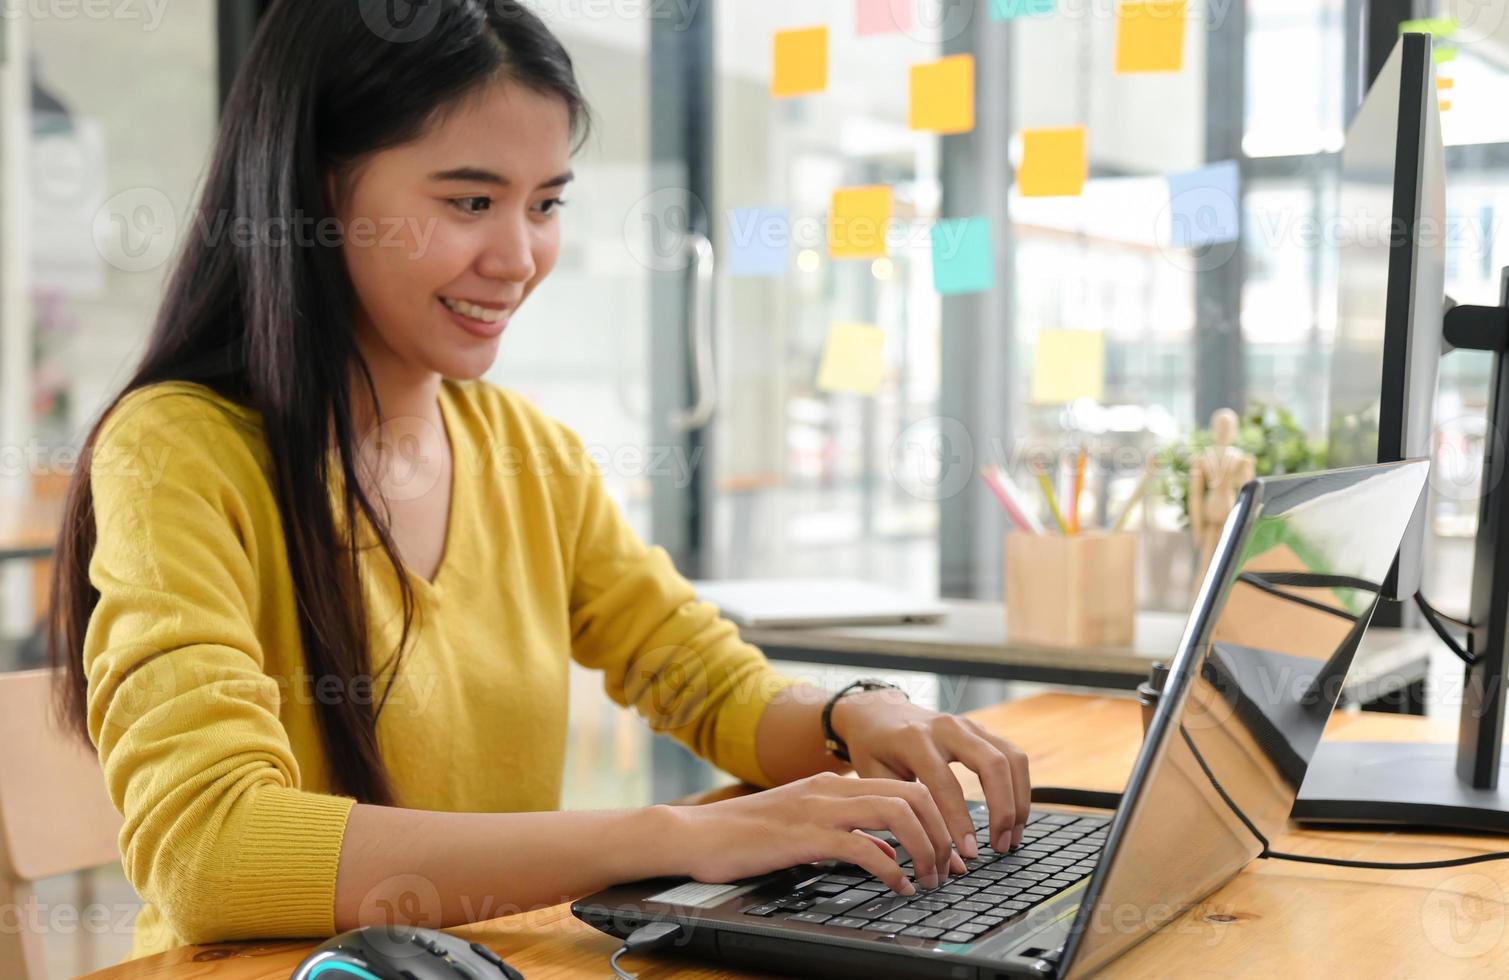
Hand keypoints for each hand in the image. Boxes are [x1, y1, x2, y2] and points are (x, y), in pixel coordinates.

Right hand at [673, 771, 969, 893]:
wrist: (693, 834)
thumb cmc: (743, 836)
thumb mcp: (804, 828)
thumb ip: (845, 833)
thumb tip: (886, 854)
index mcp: (834, 784)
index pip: (905, 786)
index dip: (938, 819)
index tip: (951, 853)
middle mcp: (832, 789)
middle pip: (913, 794)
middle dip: (942, 832)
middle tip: (950, 869)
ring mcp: (818, 809)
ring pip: (898, 813)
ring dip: (925, 848)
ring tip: (929, 879)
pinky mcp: (804, 836)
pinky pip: (863, 847)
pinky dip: (890, 867)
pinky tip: (897, 886)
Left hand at [830, 690, 1030, 855]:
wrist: (877, 712)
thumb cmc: (874, 749)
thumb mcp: (877, 781)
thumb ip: (910, 819)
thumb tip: (950, 864)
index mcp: (914, 740)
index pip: (946, 784)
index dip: (960, 822)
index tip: (969, 853)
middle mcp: (946, 727)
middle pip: (991, 764)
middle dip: (1003, 809)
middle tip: (1001, 845)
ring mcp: (968, 725)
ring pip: (1011, 757)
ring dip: (1019, 800)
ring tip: (1013, 835)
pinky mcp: (981, 729)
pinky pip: (1013, 755)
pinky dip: (1020, 786)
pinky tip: (1015, 814)